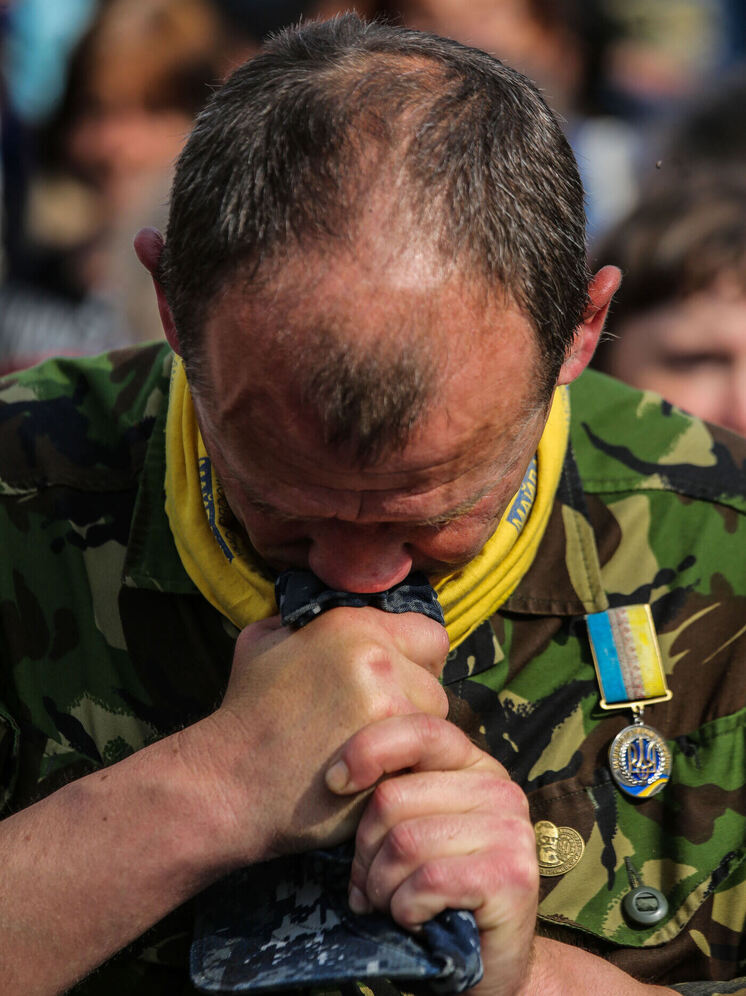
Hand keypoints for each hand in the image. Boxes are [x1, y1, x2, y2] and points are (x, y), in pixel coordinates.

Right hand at [181, 607, 449, 866]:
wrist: (226, 783)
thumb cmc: (245, 714)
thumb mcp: (264, 639)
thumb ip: (310, 618)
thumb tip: (337, 609)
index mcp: (351, 623)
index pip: (430, 634)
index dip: (417, 660)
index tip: (396, 683)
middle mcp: (375, 657)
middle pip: (435, 682)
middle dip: (415, 703)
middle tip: (377, 725)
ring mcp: (387, 707)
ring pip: (436, 723)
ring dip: (412, 739)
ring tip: (372, 753)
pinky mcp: (391, 756)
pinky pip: (426, 760)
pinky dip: (407, 770)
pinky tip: (374, 777)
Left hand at [326, 714, 538, 995]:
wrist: (484, 966)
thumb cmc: (433, 893)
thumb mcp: (410, 828)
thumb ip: (391, 793)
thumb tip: (334, 777)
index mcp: (473, 765)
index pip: (418, 730)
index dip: (368, 748)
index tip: (334, 782)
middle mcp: (498, 788)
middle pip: (393, 797)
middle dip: (366, 851)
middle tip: (372, 884)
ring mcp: (511, 830)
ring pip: (404, 841)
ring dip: (383, 887)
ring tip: (394, 904)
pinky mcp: (511, 875)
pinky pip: (427, 879)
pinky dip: (406, 909)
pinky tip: (417, 920)